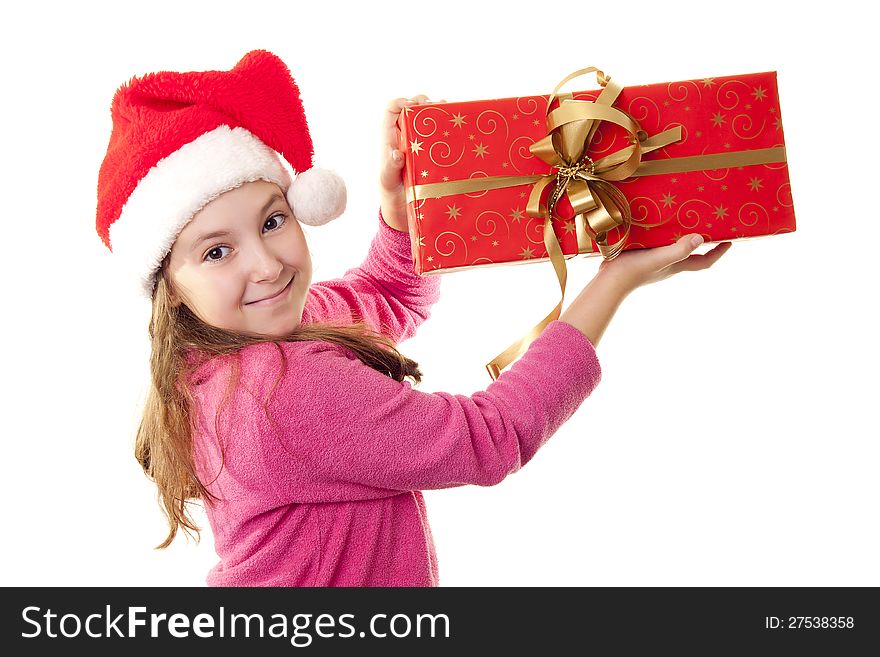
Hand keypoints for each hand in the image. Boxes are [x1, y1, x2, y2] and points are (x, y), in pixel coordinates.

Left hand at [379, 95, 444, 231]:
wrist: (405, 212)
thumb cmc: (392, 195)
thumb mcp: (387, 182)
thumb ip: (389, 168)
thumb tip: (396, 153)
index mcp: (390, 138)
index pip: (391, 109)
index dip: (401, 102)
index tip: (414, 107)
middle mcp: (405, 136)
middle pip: (413, 109)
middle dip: (425, 103)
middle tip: (436, 108)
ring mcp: (420, 144)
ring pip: (429, 119)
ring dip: (440, 112)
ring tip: (449, 112)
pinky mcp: (434, 153)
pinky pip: (441, 134)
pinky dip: (449, 126)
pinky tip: (457, 126)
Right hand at [597, 234, 732, 294]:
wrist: (608, 282)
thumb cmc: (634, 270)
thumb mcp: (659, 258)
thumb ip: (679, 249)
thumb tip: (701, 238)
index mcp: (676, 265)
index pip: (704, 261)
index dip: (718, 253)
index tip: (729, 241)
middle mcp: (668, 265)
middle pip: (691, 255)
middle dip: (702, 243)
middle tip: (709, 226)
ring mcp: (654, 262)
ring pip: (674, 250)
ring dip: (682, 238)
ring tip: (685, 220)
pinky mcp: (641, 257)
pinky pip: (658, 246)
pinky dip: (663, 237)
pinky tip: (656, 227)